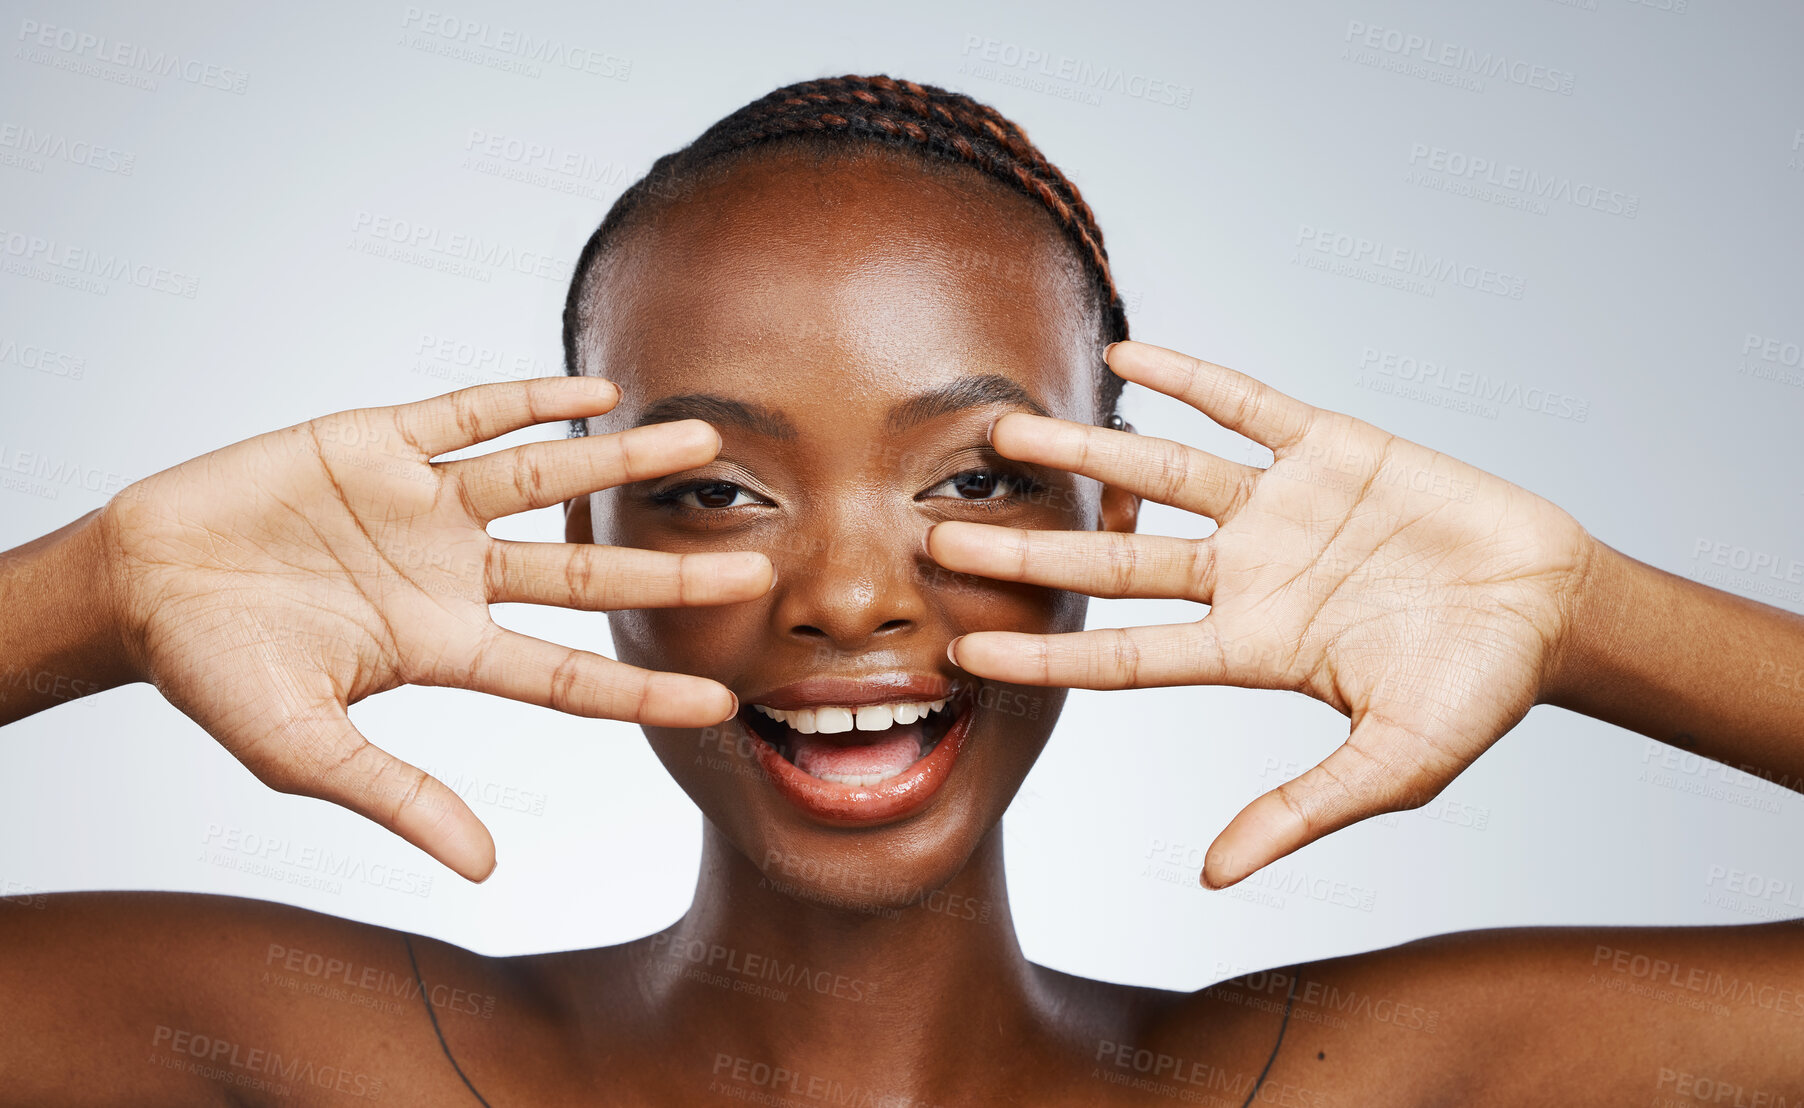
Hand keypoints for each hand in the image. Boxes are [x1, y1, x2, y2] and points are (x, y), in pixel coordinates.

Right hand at [94, 377, 771, 880]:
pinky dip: (529, 399)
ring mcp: (421, 505)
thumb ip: (398, 797)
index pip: (566, 675)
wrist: (136, 583)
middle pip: (583, 574)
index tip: (722, 699)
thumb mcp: (306, 750)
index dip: (641, 687)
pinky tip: (595, 392)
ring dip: (621, 461)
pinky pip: (469, 412)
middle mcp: (450, 572)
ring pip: (544, 478)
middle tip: (761, 565)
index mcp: (441, 646)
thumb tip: (486, 869)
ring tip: (704, 441)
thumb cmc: (215, 674)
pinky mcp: (377, 442)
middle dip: (668, 572)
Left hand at [928, 340, 1595, 887]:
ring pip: (1161, 474)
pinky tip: (1125, 355)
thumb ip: (1300, 810)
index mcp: (1250, 647)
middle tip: (935, 533)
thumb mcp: (1391, 766)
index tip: (964, 647)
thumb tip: (1211, 877)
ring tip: (1004, 431)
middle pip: (1116, 559)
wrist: (1553, 607)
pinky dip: (1189, 380)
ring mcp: (1281, 508)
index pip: (1125, 651)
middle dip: (1031, 548)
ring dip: (1085, 453)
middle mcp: (1246, 573)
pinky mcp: (1329, 447)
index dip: (1047, 647)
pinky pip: (1244, 404)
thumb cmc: (1475, 694)